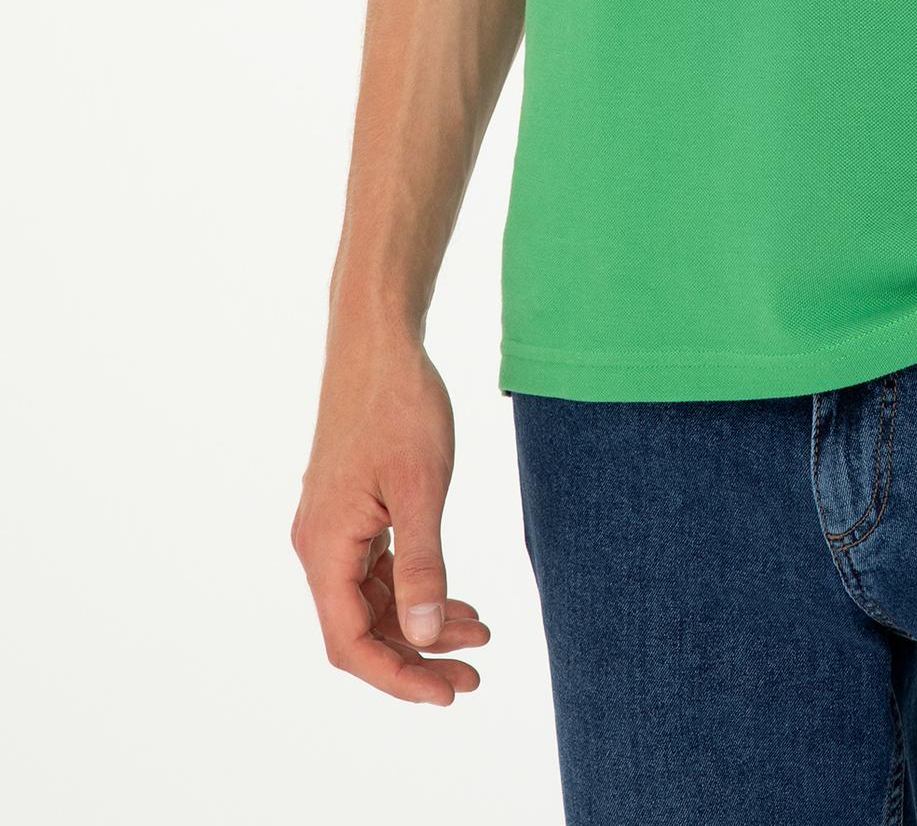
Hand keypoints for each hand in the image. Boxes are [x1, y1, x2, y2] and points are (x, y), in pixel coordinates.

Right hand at [292, 335, 490, 706]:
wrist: (378, 341)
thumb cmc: (399, 405)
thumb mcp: (421, 487)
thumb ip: (422, 564)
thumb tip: (422, 637)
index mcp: (323, 548)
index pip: (351, 643)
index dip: (398, 677)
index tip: (447, 693)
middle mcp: (318, 545)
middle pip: (362, 629)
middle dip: (417, 656)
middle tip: (476, 673)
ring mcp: (333, 528)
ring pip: (373, 600)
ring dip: (421, 622)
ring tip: (480, 632)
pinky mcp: (350, 511)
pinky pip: (378, 569)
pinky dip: (415, 587)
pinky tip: (456, 597)